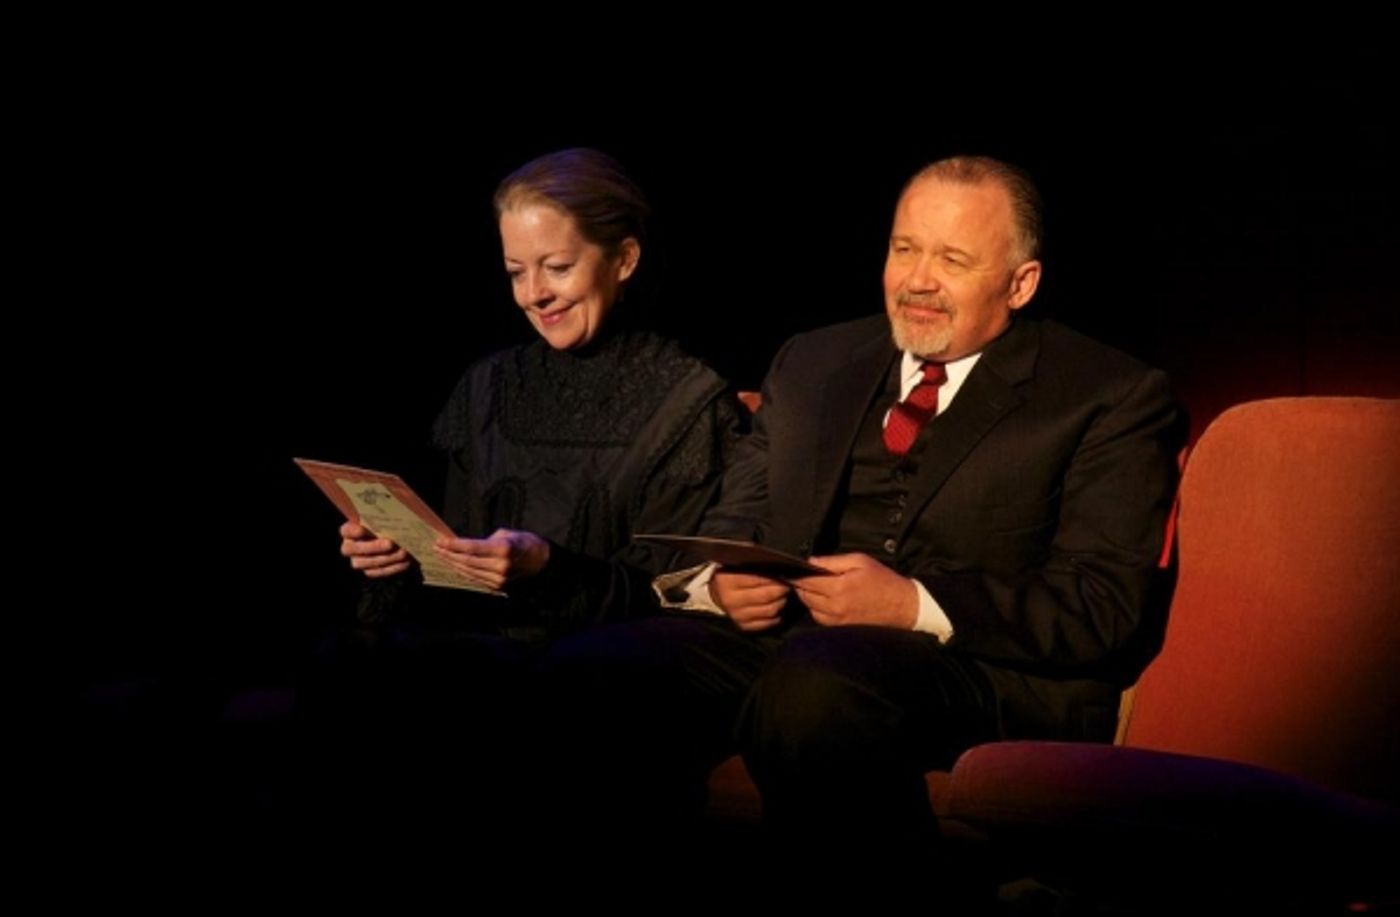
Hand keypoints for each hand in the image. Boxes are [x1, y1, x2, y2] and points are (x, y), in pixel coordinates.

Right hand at [340, 521, 410, 578]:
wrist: (395, 540)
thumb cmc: (386, 525)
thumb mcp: (383, 519)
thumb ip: (383, 517)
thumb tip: (392, 509)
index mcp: (349, 531)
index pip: (346, 531)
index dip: (352, 531)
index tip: (362, 529)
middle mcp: (350, 547)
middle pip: (354, 549)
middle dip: (373, 547)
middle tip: (390, 543)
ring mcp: (358, 561)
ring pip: (367, 563)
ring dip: (386, 558)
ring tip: (403, 552)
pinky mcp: (370, 571)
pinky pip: (379, 572)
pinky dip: (393, 567)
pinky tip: (405, 562)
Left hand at [432, 528, 549, 590]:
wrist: (542, 561)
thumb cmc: (525, 542)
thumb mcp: (507, 533)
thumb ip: (486, 541)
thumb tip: (467, 546)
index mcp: (503, 549)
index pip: (472, 548)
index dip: (453, 545)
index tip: (440, 541)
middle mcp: (500, 566)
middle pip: (467, 561)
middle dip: (449, 554)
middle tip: (436, 548)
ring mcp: (499, 579)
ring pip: (469, 572)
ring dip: (453, 564)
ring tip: (442, 556)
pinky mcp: (498, 587)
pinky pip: (476, 579)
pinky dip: (463, 572)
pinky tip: (455, 566)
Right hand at [710, 570, 789, 631]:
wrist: (717, 593)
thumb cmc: (732, 575)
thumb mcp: (737, 565)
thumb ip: (755, 565)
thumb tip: (779, 567)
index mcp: (728, 581)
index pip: (758, 578)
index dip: (774, 576)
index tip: (784, 573)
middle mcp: (731, 600)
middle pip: (766, 596)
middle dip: (781, 589)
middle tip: (786, 584)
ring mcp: (736, 615)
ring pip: (770, 610)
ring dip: (781, 602)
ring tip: (781, 594)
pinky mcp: (743, 626)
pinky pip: (767, 623)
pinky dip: (776, 616)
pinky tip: (775, 606)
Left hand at [792, 553, 918, 628]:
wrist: (903, 606)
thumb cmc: (883, 580)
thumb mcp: (860, 561)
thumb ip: (832, 562)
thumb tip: (810, 562)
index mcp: (839, 588)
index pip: (806, 581)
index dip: (796, 574)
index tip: (791, 569)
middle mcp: (835, 607)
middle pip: (805, 595)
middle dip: (801, 585)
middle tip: (802, 576)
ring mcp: (837, 620)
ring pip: (810, 608)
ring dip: (808, 597)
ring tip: (814, 587)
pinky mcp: (841, 628)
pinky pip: (819, 618)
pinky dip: (817, 608)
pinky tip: (824, 599)